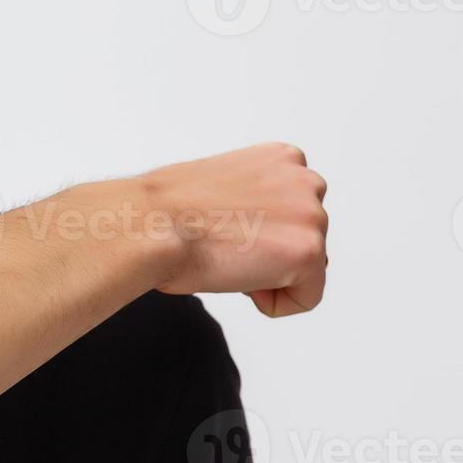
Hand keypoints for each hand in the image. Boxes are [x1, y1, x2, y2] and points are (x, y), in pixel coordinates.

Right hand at [138, 142, 328, 317]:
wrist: (151, 224)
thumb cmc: (165, 211)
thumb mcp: (220, 186)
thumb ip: (253, 199)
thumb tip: (253, 227)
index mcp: (282, 159)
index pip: (294, 212)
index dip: (257, 233)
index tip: (225, 231)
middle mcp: (304, 180)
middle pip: (305, 238)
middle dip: (268, 254)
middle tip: (224, 248)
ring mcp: (311, 215)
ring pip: (306, 269)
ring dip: (268, 275)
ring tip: (227, 259)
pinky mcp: (309, 251)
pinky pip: (306, 298)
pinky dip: (273, 303)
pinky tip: (238, 281)